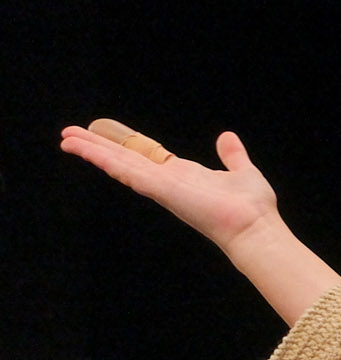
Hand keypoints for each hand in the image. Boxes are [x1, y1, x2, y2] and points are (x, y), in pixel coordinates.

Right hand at [59, 121, 340, 325]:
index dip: (123, 144)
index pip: (144, 155)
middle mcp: (167, 181)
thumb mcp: (242, 171)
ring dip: (92, 150)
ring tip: (65, 139)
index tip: (104, 132)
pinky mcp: (159, 189)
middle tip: (70, 134)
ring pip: (118, 164)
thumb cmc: (253, 208)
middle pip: (124, 158)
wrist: (256, 228)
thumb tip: (227, 137)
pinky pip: (125, 170)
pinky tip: (82, 148)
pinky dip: (102, 159)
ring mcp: (160, 186)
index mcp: (182, 175)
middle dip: (98, 146)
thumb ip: (232, 155)